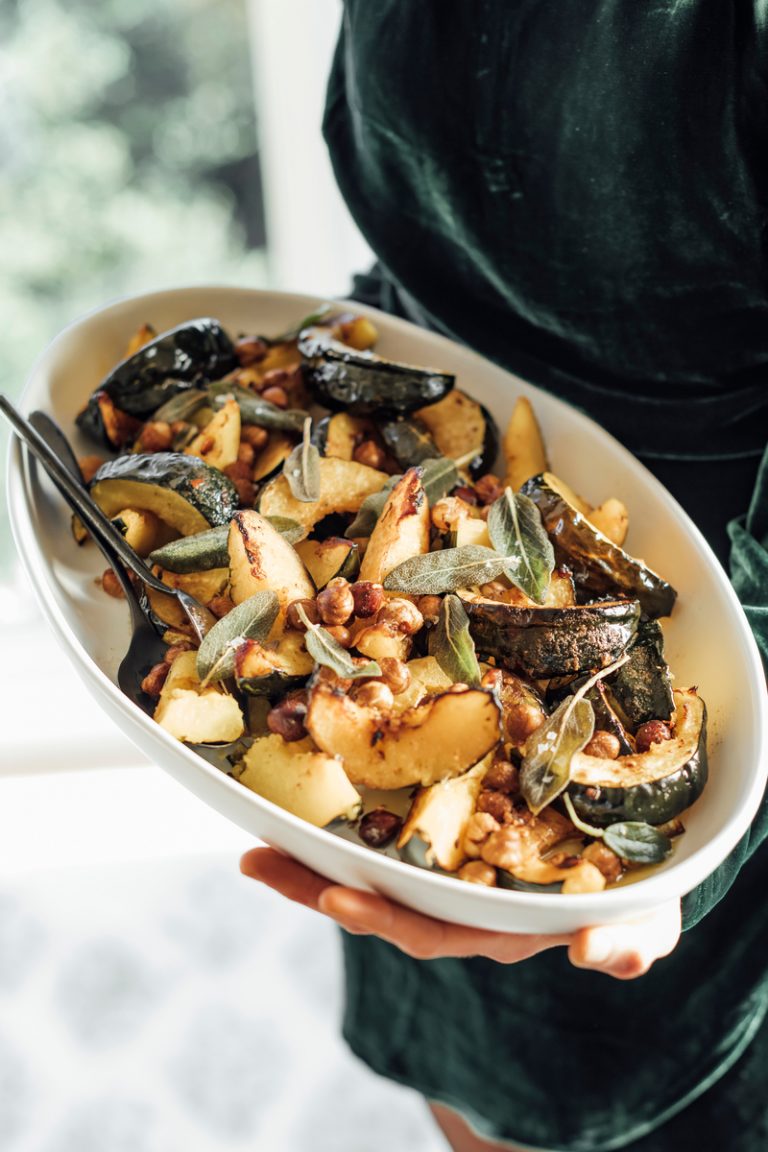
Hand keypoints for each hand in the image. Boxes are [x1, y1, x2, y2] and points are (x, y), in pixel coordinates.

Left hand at [240, 847, 680, 978]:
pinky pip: (389, 831)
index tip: (339, 896)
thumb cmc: (634, 897)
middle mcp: (459, 903)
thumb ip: (626, 941)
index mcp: (496, 926)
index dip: (384, 916)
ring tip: (257, 841)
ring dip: (313, 858)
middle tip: (260, 863)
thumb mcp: (645, 918)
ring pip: (373, 867)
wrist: (631, 859)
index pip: (431, 929)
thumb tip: (592, 951)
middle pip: (378, 899)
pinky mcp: (447, 831)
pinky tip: (302, 806)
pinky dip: (348, 822)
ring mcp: (448, 871)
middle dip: (317, 885)